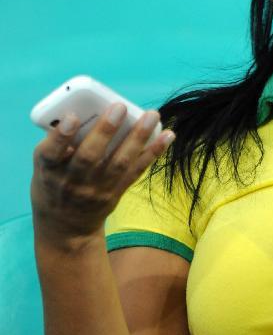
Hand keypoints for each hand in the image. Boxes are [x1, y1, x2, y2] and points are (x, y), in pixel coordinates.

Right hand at [31, 104, 174, 247]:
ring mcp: (97, 189)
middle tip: (119, 107)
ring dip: (137, 137)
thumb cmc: (53, 183)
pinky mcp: (116, 192)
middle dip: (105, 131)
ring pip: (119, 162)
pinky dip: (153, 152)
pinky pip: (136, 171)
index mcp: (49, 171)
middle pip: (89, 156)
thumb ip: (58, 142)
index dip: (61, 136)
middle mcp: (73, 182)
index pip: (51, 154)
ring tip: (151, 115)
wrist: (66, 228)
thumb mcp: (43, 166)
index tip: (72, 117)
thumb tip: (82, 109)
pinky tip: (168, 135)